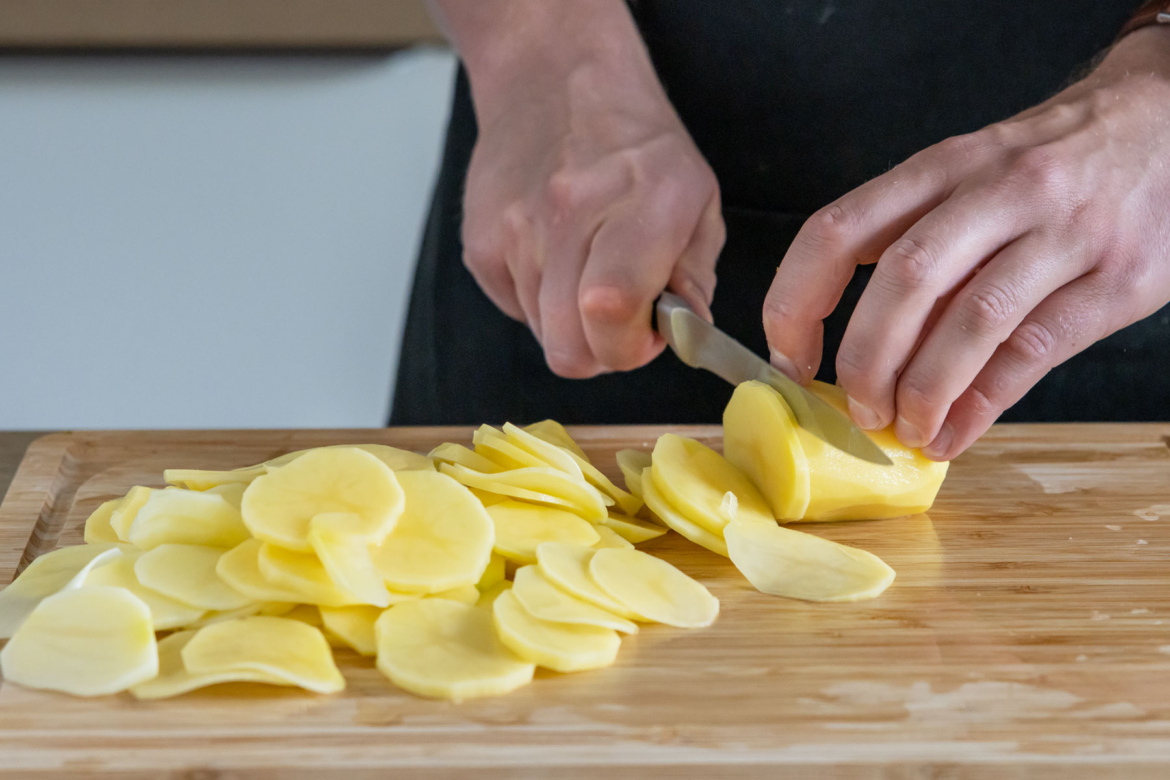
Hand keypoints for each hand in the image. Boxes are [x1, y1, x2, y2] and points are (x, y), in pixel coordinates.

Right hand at [450, 0, 723, 376]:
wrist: (554, 79)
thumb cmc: (636, 144)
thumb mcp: (696, 198)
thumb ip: (695, 275)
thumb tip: (685, 333)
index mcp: (640, 204)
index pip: (612, 313)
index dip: (631, 347)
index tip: (649, 330)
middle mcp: (570, 215)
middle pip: (570, 351)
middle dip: (602, 350)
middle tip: (621, 314)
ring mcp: (515, 231)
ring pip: (543, 336)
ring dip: (570, 321)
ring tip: (587, 268)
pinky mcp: (479, 244)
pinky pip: (514, 310)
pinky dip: (538, 300)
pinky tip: (554, 255)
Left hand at [763, 26, 1169, 459]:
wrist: (1168, 122)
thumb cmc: (1048, 164)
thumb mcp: (970, 175)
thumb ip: (915, 242)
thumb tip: (854, 349)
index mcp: (940, 166)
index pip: (837, 230)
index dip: (796, 303)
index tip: (789, 360)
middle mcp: (995, 191)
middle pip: (904, 280)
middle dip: (866, 360)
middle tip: (856, 408)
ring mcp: (1061, 233)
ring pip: (972, 321)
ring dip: (924, 391)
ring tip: (905, 431)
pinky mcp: (1117, 279)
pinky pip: (1033, 353)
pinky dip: (981, 405)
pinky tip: (954, 434)